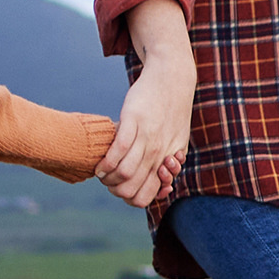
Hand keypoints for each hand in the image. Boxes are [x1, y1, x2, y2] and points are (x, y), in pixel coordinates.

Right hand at [101, 51, 191, 210]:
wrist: (172, 78)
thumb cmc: (173, 112)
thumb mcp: (178, 141)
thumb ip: (170, 163)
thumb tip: (164, 184)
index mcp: (166, 161)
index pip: (145, 197)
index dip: (128, 200)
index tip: (121, 188)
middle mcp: (157, 153)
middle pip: (131, 189)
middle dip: (114, 190)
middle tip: (108, 181)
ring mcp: (146, 137)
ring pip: (125, 173)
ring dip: (108, 178)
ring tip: (101, 172)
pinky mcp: (134, 120)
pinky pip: (118, 149)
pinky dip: (106, 162)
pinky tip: (100, 164)